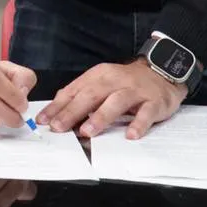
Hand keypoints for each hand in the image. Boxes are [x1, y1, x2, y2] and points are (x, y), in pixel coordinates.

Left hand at [38, 59, 186, 138]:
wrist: (162, 71)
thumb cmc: (126, 82)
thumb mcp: (101, 83)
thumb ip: (82, 96)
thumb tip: (58, 113)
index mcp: (98, 76)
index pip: (74, 90)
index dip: (58, 106)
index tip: (44, 120)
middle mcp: (114, 80)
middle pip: (91, 95)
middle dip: (73, 112)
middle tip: (59, 127)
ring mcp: (134, 90)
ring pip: (115, 102)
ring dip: (100, 117)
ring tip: (87, 131)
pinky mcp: (154, 101)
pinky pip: (146, 113)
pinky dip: (138, 124)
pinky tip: (130, 135)